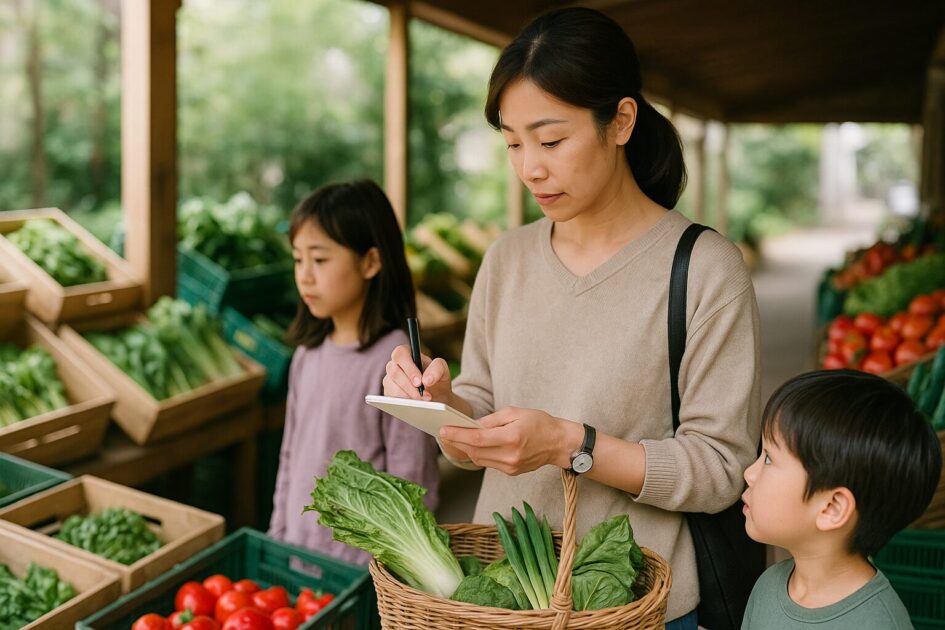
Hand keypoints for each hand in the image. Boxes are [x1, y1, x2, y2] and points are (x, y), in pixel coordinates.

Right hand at [383, 344, 453, 402]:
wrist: (437, 396)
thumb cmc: (438, 379)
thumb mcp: (443, 370)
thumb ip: (437, 369)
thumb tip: (426, 380)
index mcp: (406, 353)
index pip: (400, 354)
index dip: (408, 368)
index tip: (419, 382)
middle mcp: (394, 364)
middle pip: (395, 372)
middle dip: (410, 387)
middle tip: (425, 396)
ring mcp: (389, 379)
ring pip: (392, 388)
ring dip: (409, 396)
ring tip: (424, 402)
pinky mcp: (388, 393)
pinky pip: (391, 399)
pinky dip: (404, 404)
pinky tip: (415, 406)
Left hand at [438, 407, 580, 475]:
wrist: (558, 443)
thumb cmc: (539, 423)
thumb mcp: (515, 412)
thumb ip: (492, 420)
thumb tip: (472, 425)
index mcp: (512, 437)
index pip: (478, 438)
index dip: (458, 435)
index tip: (443, 429)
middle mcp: (510, 455)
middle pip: (475, 451)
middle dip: (457, 442)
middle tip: (443, 432)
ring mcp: (511, 466)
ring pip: (479, 459)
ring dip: (466, 449)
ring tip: (455, 438)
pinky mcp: (511, 472)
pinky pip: (488, 463)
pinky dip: (478, 454)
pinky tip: (473, 445)